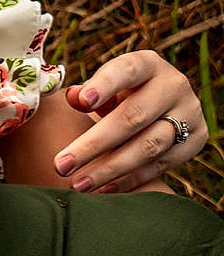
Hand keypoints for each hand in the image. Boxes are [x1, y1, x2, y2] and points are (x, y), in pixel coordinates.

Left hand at [54, 50, 207, 191]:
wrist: (161, 110)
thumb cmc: (119, 96)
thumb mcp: (104, 89)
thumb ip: (87, 93)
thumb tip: (74, 97)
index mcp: (147, 65)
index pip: (126, 70)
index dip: (104, 85)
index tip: (81, 102)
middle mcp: (173, 85)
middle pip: (132, 117)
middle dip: (93, 144)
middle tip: (60, 165)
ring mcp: (188, 113)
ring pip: (148, 146)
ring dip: (109, 169)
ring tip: (78, 184)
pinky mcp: (195, 140)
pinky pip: (160, 165)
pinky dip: (129, 180)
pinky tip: (102, 190)